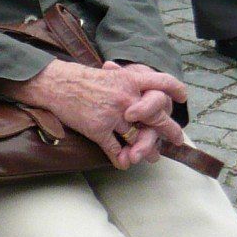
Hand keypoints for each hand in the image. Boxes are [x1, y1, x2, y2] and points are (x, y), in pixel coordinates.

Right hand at [6, 60, 188, 168]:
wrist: (54, 84)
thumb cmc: (78, 78)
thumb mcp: (108, 74)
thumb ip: (126, 81)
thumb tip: (142, 89)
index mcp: (130, 80)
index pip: (162, 83)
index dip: (175, 90)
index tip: (182, 98)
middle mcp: (127, 98)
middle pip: (156, 117)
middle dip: (168, 131)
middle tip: (175, 139)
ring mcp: (114, 115)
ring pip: (136, 138)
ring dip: (143, 150)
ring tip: (147, 157)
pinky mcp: (99, 129)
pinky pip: (114, 148)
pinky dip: (120, 158)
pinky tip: (123, 163)